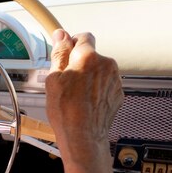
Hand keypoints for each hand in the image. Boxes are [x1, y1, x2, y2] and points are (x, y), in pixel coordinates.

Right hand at [45, 30, 122, 163]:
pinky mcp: (118, 94)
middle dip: (80, 64)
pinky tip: (86, 103)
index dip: (73, 44)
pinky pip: (105, 85)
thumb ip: (60, 53)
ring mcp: (114, 80)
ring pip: (99, 71)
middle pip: (92, 55)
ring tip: (76, 96)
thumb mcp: (53, 79)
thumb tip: (61, 35)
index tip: (66, 53)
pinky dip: (97, 90)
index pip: (84, 37)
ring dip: (89, 78)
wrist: (83, 137)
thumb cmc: (66, 111)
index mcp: (88, 57)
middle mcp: (106, 64)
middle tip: (66, 82)